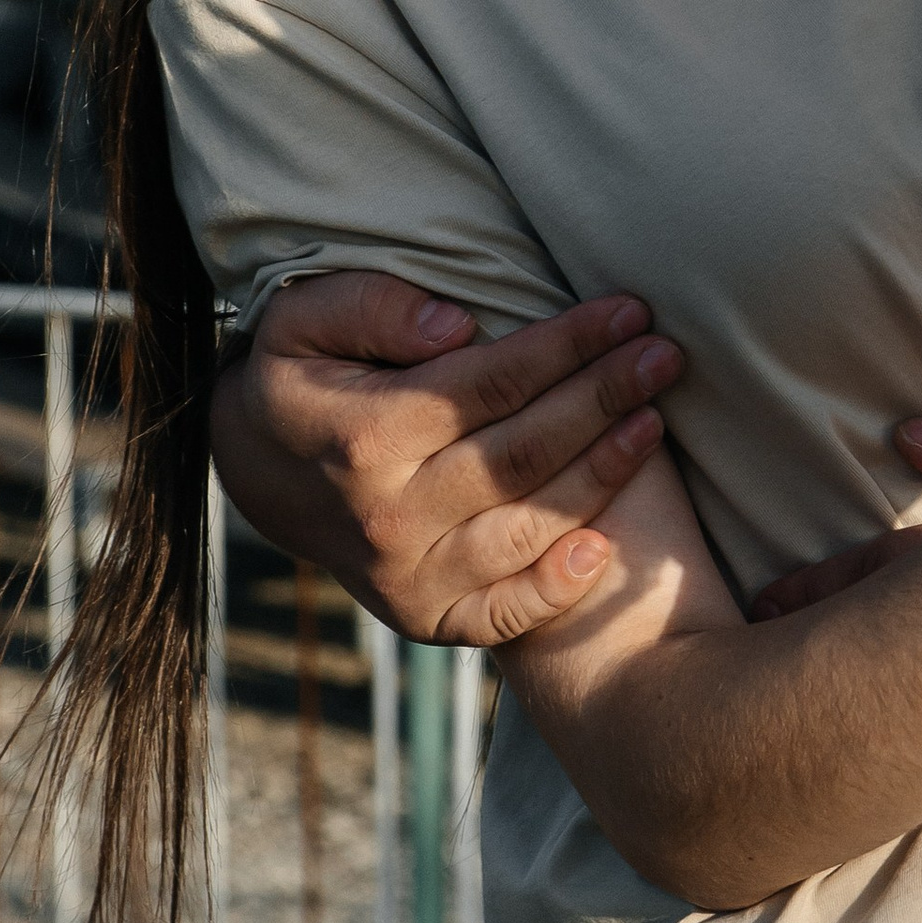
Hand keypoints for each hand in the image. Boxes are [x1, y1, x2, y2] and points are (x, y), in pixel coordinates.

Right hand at [209, 272, 684, 646]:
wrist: (257, 472)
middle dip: (603, 399)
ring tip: (655, 420)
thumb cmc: (300, 376)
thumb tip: (454, 326)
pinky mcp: (420, 616)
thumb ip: (372, 306)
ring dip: (601, 475)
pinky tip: (603, 547)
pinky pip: (499, 615)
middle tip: (664, 357)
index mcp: (362, 436)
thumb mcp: (302, 317)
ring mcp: (403, 576)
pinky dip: (552, 589)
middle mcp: (385, 515)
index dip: (566, 346)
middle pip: (521, 454)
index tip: (627, 313)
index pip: (490, 386)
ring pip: (525, 527)